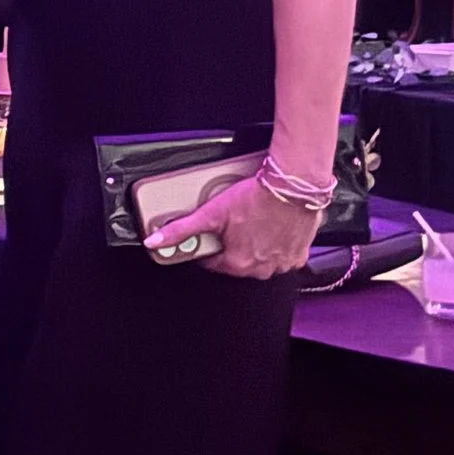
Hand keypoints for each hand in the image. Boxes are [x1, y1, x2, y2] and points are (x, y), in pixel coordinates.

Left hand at [146, 174, 316, 281]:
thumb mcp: (211, 213)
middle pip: (238, 262)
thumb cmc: (255, 197)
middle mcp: (261, 268)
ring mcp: (282, 262)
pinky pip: (284, 256)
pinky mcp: (299, 253)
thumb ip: (180, 230)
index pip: (213, 263)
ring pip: (262, 260)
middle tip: (235, 225)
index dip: (210, 247)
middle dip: (233, 246)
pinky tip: (273, 229)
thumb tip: (154, 242)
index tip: (213, 235)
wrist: (291, 186)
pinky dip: (278, 246)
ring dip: (256, 246)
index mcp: (237, 263)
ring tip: (254, 225)